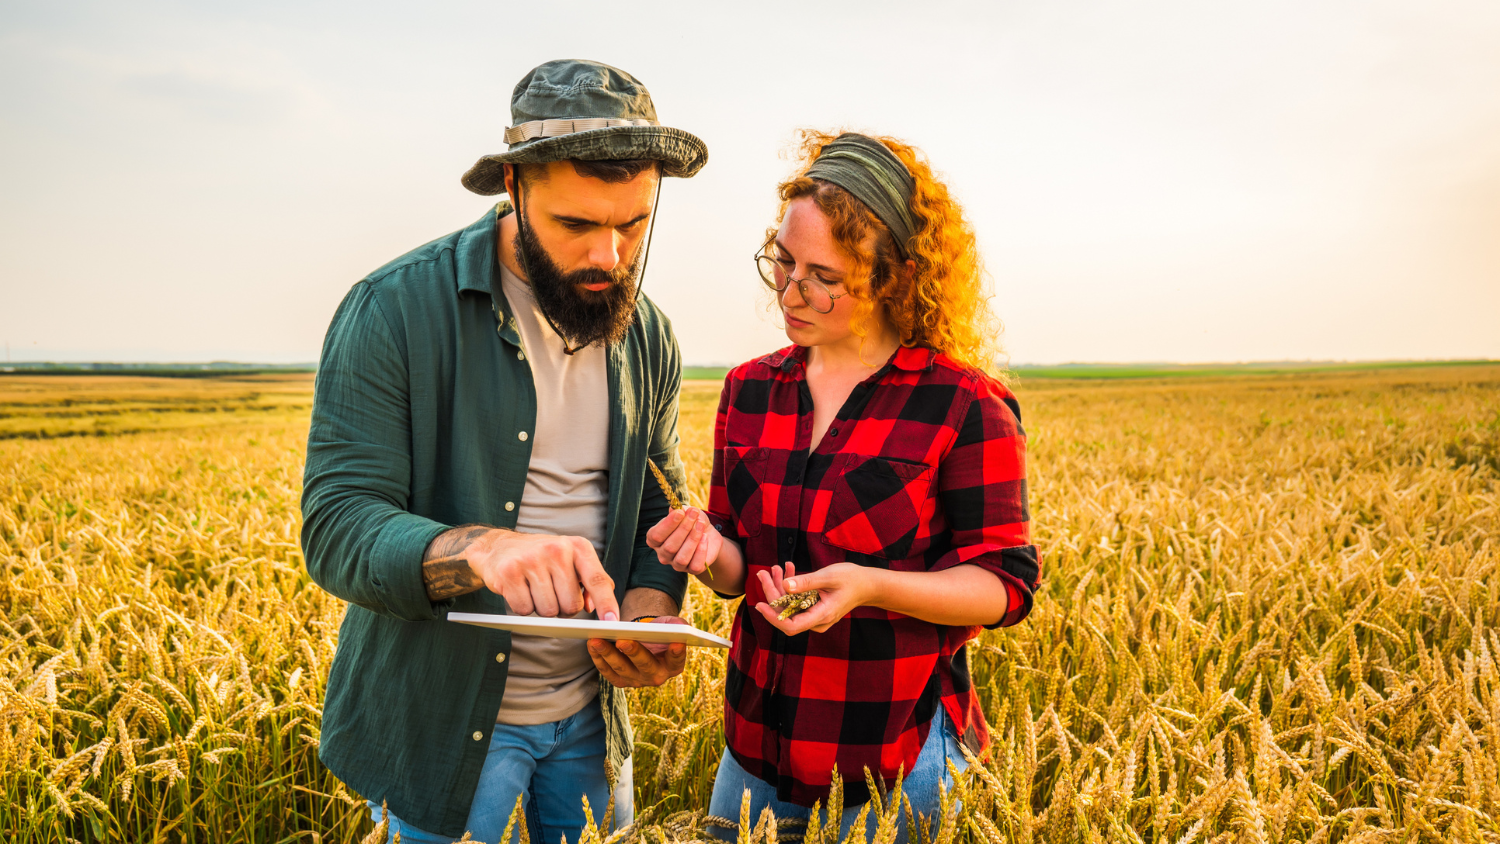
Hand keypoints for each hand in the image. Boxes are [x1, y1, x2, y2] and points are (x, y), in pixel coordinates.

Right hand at [463, 530, 618, 620]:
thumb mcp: (571, 560)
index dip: (606, 603)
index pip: (597, 580)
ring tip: (534, 589)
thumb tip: (594, 607)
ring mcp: (532, 559)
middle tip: (552, 592)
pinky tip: (519, 590)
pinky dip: (522, 607)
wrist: (499, 548)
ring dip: (542, 608)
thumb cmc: (542, 558)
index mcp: (578, 546)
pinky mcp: (509, 572)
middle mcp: (557, 549)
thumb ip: (591, 581)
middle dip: (563, 608)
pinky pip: (524, 609)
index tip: (612, 622)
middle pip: (571, 605)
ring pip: (548, 611)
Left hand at [587, 617, 688, 687]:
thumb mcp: (670, 626)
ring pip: (622, 669)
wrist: (646, 641)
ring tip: (597, 639)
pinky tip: (592, 645)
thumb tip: (678, 626)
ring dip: (608, 654)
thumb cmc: (660, 632)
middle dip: (633, 652)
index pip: (676, 660)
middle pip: (645, 666)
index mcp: (673, 665)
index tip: (676, 643)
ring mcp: (637, 681)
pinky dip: (598, 658)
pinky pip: (608, 672)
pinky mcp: (621, 681)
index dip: (677, 653)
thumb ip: (676, 626)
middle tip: (623, 640)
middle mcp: (656, 676)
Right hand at [645, 507, 721, 576]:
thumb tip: (674, 508)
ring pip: (681, 558)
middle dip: (683, 528)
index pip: (656, 536)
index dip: (668, 524)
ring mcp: (676, 564)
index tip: (680, 512)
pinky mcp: (691, 570)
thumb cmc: (692, 522)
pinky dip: (701, 551)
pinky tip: (705, 538)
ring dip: (692, 539)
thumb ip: (680, 510)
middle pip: (669, 547)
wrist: (707, 534)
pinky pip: (694, 565)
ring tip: (701, 524)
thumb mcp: (687, 512)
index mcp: (655, 540)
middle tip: (694, 514)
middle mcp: (663, 554)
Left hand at [754, 562, 871, 634]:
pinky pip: (796, 603)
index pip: (791, 625)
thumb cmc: (851, 579)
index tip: (759, 603)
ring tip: (775, 567)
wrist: (867, 585)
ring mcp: (815, 617)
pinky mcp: (813, 610)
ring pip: (789, 607)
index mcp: (821, 615)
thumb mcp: (829, 576)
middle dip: (772, 594)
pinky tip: (787, 570)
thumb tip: (784, 585)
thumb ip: (806, 582)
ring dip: (779, 587)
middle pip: (786, 614)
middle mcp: (817, 621)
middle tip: (763, 573)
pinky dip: (790, 587)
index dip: (772, 617)